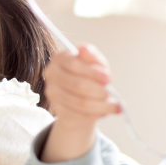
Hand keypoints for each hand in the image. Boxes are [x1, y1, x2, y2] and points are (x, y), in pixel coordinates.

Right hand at [41, 44, 119, 162]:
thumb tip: (84, 48)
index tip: (108, 78)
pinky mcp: (58, 110)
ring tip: (114, 106)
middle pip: (77, 85)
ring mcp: (52, 93)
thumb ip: (92, 56)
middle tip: (111, 94)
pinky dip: (95, 115)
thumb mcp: (95, 63)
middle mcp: (51, 75)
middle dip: (98, 90)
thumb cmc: (89, 75)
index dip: (92, 72)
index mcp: (59, 58)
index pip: (73, 65)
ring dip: (101, 106)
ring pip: (80, 103)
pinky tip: (103, 112)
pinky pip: (79, 116)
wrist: (81, 95)